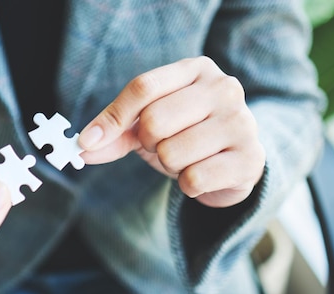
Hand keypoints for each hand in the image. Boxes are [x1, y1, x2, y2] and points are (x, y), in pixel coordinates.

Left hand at [78, 56, 265, 207]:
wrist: (235, 162)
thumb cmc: (186, 135)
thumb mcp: (149, 126)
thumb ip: (116, 132)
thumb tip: (83, 147)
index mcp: (196, 70)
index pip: (143, 87)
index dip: (112, 117)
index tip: (88, 140)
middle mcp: (224, 88)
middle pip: (154, 120)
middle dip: (148, 143)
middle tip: (163, 145)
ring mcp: (241, 122)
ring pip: (172, 153)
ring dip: (169, 165)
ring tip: (186, 158)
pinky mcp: (250, 159)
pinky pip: (194, 179)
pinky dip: (187, 185)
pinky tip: (203, 174)